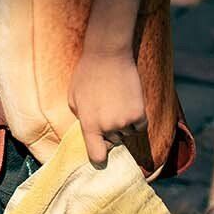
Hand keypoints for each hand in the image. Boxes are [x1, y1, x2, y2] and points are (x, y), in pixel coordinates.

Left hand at [68, 46, 148, 168]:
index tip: (100, 157)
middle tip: (106, 111)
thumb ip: (80, 119)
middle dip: (108, 132)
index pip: (96, 156)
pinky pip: (140, 127)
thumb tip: (88, 132)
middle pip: (112, 142)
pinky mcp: (140, 114)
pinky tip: (128, 103)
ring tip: (115, 102)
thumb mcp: (73, 98)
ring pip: (126, 134)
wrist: (108, 55)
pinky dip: (136, 120)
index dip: (99, 159)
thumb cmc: (86, 74)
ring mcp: (125, 121)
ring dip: (123, 124)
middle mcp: (108, 127)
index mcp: (89, 125)